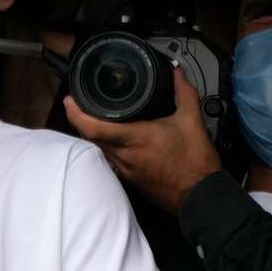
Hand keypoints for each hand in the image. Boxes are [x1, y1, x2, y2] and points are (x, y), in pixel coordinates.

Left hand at [64, 68, 221, 213]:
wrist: (201, 196)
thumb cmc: (195, 163)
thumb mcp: (192, 122)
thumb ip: (184, 93)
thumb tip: (177, 74)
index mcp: (133, 139)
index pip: (92, 127)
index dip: (75, 113)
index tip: (70, 100)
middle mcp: (123, 155)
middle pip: (88, 136)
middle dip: (79, 119)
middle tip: (79, 103)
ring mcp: (123, 169)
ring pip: (97, 148)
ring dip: (92, 132)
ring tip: (92, 116)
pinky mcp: (128, 178)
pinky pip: (108, 158)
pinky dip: (105, 145)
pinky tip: (113, 137)